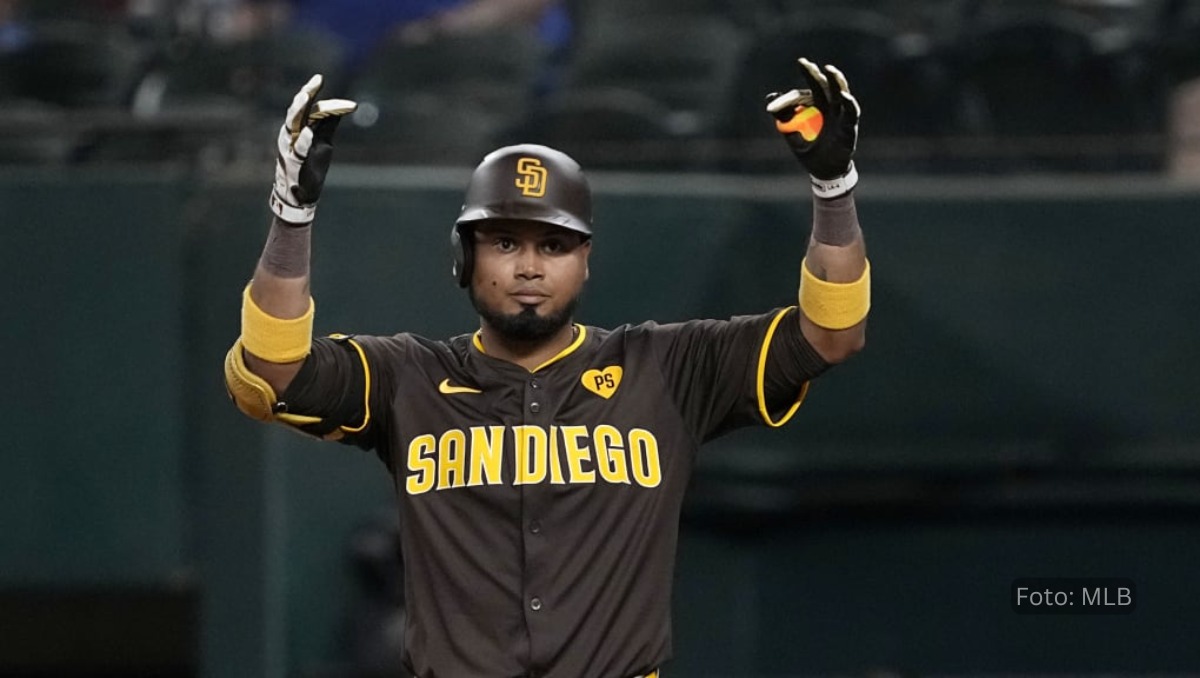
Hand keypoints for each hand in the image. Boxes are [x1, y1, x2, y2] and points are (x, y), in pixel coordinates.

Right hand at [269, 74, 356, 224]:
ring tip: (305, 96)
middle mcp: (292, 134)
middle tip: (315, 81)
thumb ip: (329, 125)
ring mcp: (290, 148)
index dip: (320, 97)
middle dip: (306, 94)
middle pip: (298, 110)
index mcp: (301, 127)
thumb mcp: (324, 142)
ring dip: (298, 110)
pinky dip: (302, 141)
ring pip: (291, 125)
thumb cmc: (310, 166)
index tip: (330, 86)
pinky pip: (296, 151)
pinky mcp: (294, 164)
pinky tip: (308, 132)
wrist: (300, 194)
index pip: (310, 108)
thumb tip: (342, 107)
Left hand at [766, 58, 859, 196]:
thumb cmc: (810, 151)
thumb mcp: (791, 133)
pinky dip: (849, 104)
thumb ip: (783, 117)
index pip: (808, 90)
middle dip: (815, 74)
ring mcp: (841, 116)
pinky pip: (851, 113)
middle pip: (825, 86)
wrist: (823, 171)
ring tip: (828, 70)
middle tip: (805, 63)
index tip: (797, 68)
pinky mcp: (849, 127)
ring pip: (841, 94)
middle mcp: (830, 108)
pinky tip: (843, 96)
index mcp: (817, 108)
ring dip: (836, 81)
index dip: (801, 82)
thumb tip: (770, 99)